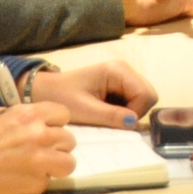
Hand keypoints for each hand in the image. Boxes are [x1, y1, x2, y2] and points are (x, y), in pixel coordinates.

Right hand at [0, 102, 76, 193]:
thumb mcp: (0, 116)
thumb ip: (24, 115)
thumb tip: (42, 118)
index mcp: (30, 115)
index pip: (63, 114)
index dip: (57, 124)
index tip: (49, 131)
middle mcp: (39, 135)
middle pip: (69, 139)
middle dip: (58, 146)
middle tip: (43, 153)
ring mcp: (40, 160)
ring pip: (69, 162)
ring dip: (57, 165)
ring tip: (41, 168)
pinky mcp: (37, 183)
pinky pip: (51, 181)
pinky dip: (41, 182)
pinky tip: (24, 179)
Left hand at [29, 59, 157, 127]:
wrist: (44, 91)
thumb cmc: (61, 97)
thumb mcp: (85, 110)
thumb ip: (111, 116)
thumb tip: (134, 123)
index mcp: (117, 70)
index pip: (145, 94)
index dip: (137, 112)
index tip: (118, 123)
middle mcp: (125, 70)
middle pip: (149, 94)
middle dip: (136, 112)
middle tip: (115, 120)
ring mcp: (123, 77)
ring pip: (144, 99)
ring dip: (131, 112)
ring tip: (109, 116)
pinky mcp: (119, 86)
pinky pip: (134, 101)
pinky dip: (126, 111)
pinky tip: (108, 112)